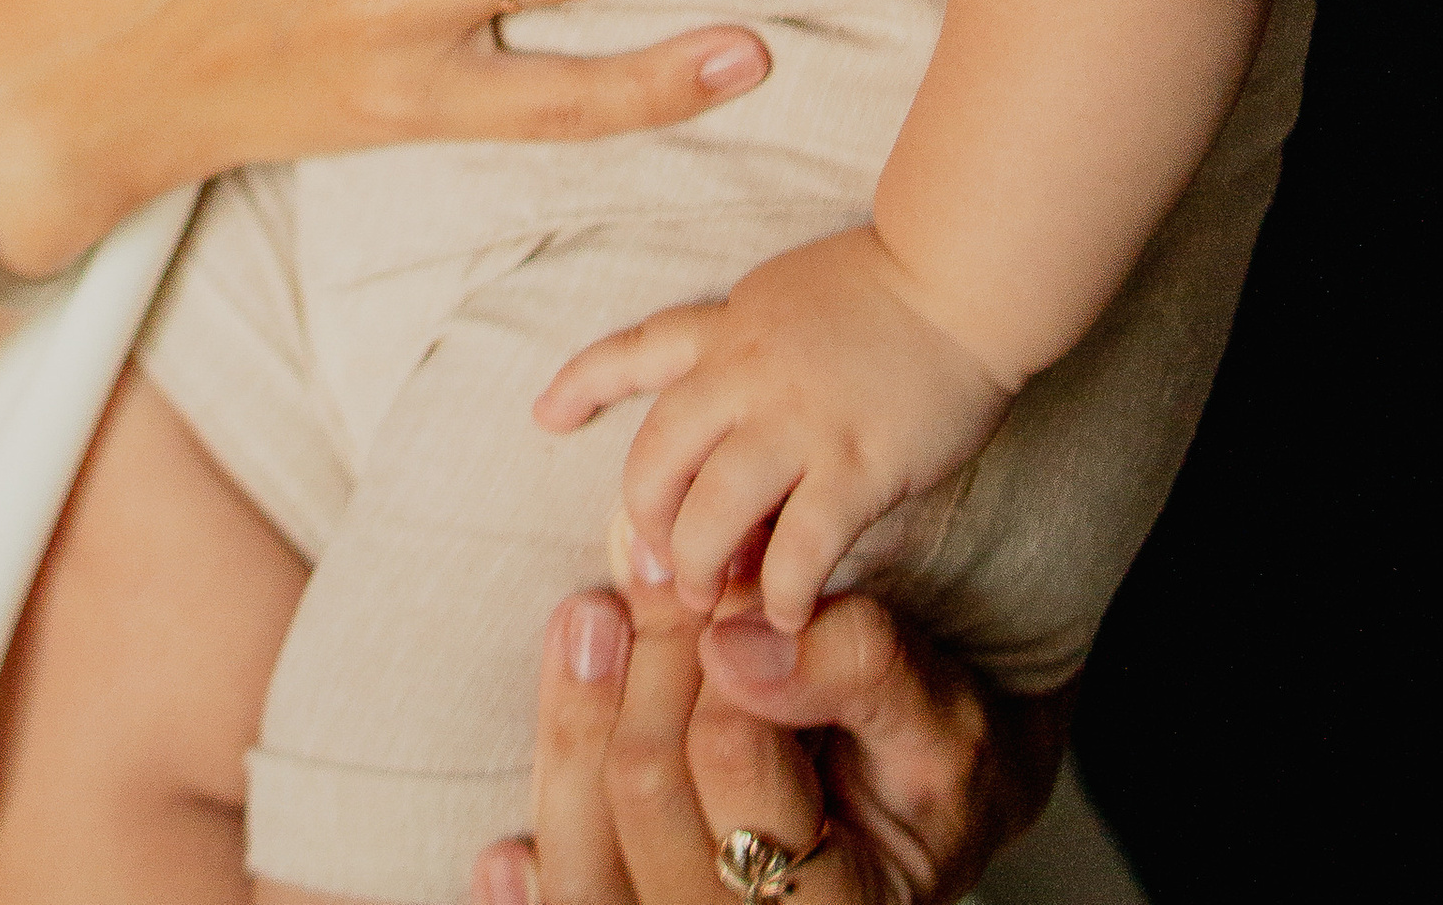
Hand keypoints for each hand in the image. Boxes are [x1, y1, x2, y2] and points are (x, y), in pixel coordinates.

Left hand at [478, 567, 1068, 904]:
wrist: (939, 808)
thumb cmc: (940, 754)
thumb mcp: (940, 707)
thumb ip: (859, 666)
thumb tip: (737, 641)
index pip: (736, 764)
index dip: (716, 665)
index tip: (724, 590)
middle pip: (647, 801)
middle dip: (643, 671)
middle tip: (653, 570)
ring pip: (586, 870)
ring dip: (572, 730)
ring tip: (586, 620)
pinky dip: (527, 890)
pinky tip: (502, 857)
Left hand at [538, 234, 1012, 632]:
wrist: (959, 273)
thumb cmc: (888, 289)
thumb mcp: (788, 296)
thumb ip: (747, 350)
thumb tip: (720, 417)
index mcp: (730, 326)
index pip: (639, 350)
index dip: (584, 383)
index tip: (544, 415)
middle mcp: (747, 372)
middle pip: (658, 455)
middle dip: (645, 518)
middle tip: (656, 562)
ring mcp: (798, 419)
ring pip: (712, 510)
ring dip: (701, 567)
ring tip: (709, 599)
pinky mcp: (855, 465)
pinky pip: (799, 548)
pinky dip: (782, 591)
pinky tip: (786, 612)